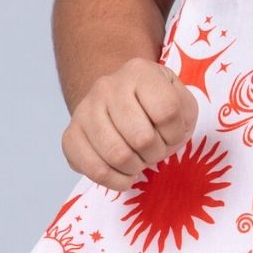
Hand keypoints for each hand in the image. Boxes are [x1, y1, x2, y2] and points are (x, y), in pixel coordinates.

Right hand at [61, 56, 198, 191]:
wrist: (118, 101)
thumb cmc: (155, 104)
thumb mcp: (180, 100)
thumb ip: (182, 114)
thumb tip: (167, 136)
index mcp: (140, 71)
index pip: (167, 111)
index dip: (176, 133)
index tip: (173, 134)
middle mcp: (107, 86)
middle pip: (142, 138)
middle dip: (156, 153)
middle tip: (155, 150)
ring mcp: (85, 110)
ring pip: (118, 156)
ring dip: (137, 167)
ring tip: (140, 159)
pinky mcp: (70, 135)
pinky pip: (94, 170)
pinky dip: (116, 181)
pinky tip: (125, 175)